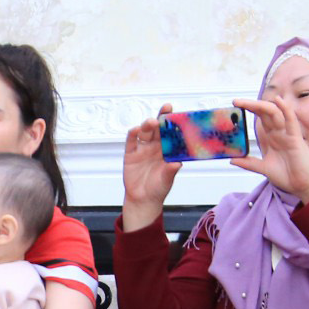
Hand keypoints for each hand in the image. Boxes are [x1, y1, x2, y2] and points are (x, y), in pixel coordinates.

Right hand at [120, 104, 184, 230]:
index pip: (171, 133)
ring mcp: (142, 149)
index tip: (178, 113)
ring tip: (152, 123)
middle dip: (161, 117)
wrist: (143, 199)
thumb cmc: (158, 188)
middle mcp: (155, 146)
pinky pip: (131, 141)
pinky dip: (133, 134)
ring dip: (148, 125)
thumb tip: (176, 164)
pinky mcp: (130, 154)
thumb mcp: (167, 180)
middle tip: (166, 109)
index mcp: (166, 150)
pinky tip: (136, 130)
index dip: (173, 123)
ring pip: (145, 132)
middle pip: (158, 128)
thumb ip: (170, 171)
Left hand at [229, 95, 308, 204]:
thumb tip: (233, 160)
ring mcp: (287, 134)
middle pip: (265, 113)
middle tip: (236, 101)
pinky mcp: (296, 139)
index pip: (260, 119)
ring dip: (261, 105)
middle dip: (251, 105)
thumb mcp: (264, 168)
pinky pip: (291, 121)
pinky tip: (278, 100)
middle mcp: (279, 134)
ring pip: (275, 114)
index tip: (235, 107)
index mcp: (272, 138)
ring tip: (246, 102)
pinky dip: (286, 109)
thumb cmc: (289, 176)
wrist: (304, 186)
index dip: (250, 111)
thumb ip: (249, 163)